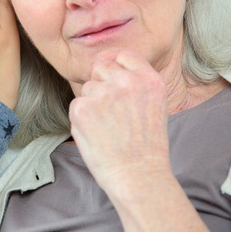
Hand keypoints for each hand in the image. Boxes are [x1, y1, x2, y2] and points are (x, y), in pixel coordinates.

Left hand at [68, 51, 170, 193]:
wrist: (138, 176)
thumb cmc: (145, 145)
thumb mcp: (154, 105)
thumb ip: (135, 83)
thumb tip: (106, 64)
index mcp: (149, 80)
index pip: (123, 56)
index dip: (116, 68)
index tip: (115, 83)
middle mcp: (127, 82)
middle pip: (101, 67)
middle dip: (102, 84)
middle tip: (113, 113)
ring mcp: (103, 94)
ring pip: (87, 88)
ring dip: (92, 104)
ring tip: (109, 128)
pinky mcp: (82, 108)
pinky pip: (76, 105)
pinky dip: (82, 119)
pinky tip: (98, 135)